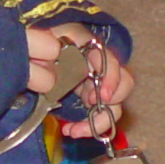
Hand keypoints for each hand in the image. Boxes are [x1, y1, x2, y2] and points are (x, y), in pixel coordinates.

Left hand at [26, 22, 134, 138]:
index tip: (101, 96)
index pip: (111, 61)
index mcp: (92, 49)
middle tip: (90, 105)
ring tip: (74, 130)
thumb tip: (50, 55)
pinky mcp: (90, 102)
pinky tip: (70, 130)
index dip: (111, 79)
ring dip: (99, 121)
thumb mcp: (44, 33)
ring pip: (115, 106)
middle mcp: (101, 69)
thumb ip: (46, 41)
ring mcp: (98, 87)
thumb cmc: (44, 38)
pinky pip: (99, 118)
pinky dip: (88, 128)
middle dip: (113, 99)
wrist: (39, 50)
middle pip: (125, 84)